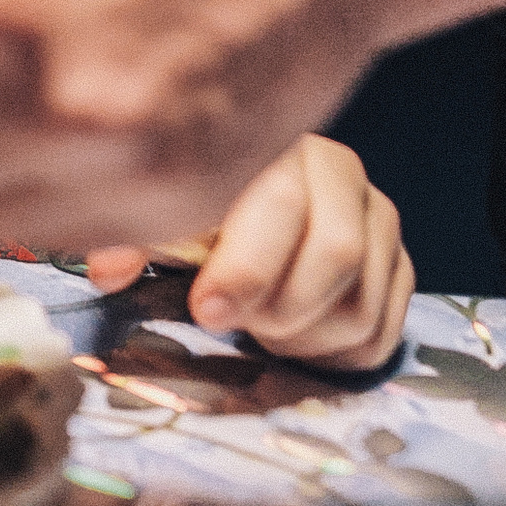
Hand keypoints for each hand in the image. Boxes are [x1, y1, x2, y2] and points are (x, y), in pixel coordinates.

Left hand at [89, 137, 411, 370]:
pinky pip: (383, 332)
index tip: (206, 312)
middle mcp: (342, 175)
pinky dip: (336, 356)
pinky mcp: (399, 264)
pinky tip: (298, 341)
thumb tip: (106, 270)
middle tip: (239, 323)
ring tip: (264, 328)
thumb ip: (135, 238)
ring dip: (305, 338)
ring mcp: (379, 219)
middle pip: (337, 256)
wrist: (252, 211)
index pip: (282, 209)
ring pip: (362, 304)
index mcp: (281, 149)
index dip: (246, 270)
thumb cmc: (201, 214)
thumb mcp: (163, 217)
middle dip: (280, 309)